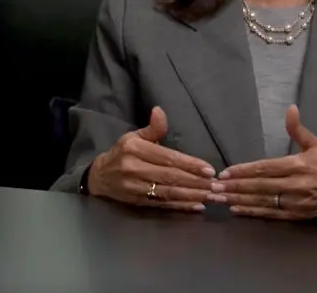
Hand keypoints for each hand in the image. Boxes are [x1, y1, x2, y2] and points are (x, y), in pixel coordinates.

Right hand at [88, 107, 216, 211]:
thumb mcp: (133, 136)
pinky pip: (164, 204)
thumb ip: (152, 129)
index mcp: (134, 149)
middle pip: (171, 176)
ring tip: (212, 196)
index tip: (210, 170)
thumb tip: (160, 111)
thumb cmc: (122, 154)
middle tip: (217, 186)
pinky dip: (182, 206)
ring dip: (193, 195)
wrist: (99, 177)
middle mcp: (134, 168)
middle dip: (197, 182)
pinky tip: (197, 205)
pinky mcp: (138, 202)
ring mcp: (135, 187)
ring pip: (169, 192)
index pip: (168, 158)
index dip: (190, 164)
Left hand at [211, 105, 316, 219]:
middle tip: (214, 188)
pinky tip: (238, 210)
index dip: (243, 170)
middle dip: (235, 187)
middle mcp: (297, 185)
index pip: (265, 168)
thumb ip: (299, 130)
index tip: (225, 172)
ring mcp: (298, 202)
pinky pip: (274, 215)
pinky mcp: (301, 215)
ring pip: (264, 202)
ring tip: (219, 199)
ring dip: (240, 200)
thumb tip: (290, 109)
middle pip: (260, 186)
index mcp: (299, 165)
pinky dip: (254, 213)